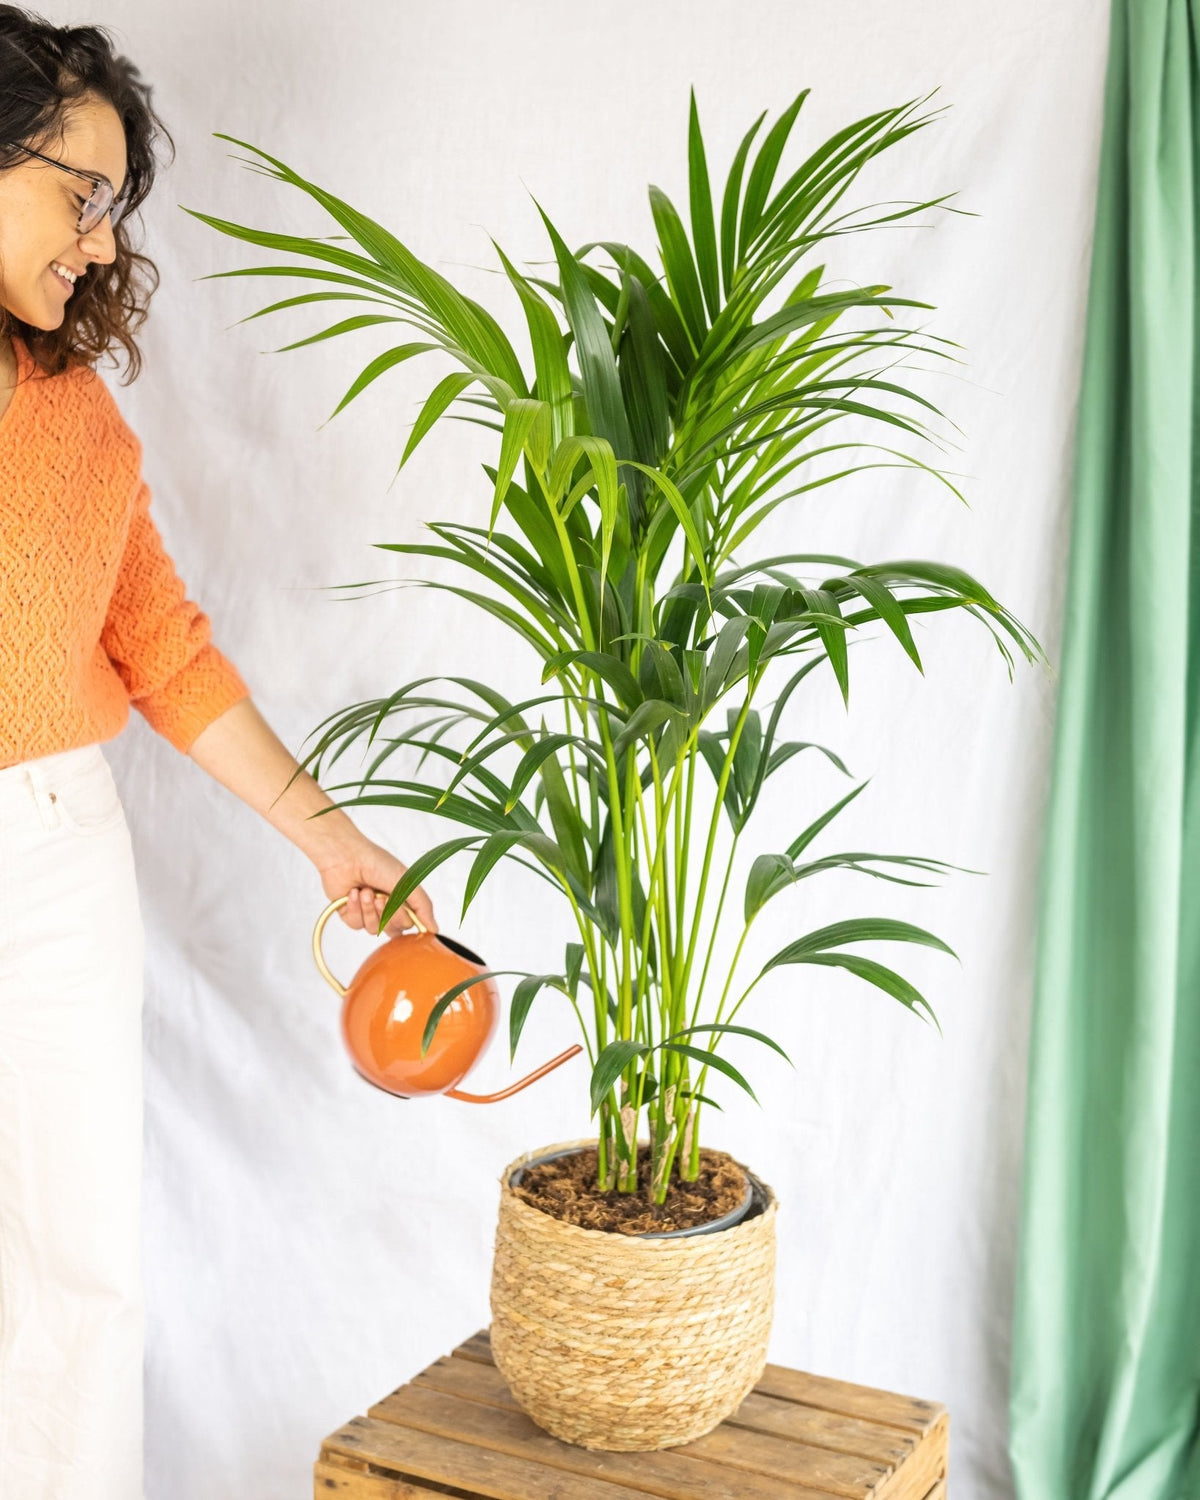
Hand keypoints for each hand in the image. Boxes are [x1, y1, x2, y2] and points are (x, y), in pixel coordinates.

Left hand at [317, 835, 437, 936]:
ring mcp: (368, 911)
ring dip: (370, 909)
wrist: (346, 856)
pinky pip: (356, 925)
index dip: (403, 917)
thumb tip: (434, 929)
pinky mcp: (350, 914)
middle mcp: (386, 907)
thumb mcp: (407, 883)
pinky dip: (355, 908)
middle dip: (387, 913)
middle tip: (381, 897)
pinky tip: (353, 892)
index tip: (399, 904)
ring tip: (366, 891)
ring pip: (374, 929)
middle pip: (393, 930)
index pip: (409, 923)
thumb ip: (423, 906)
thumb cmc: (377, 863)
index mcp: (401, 899)